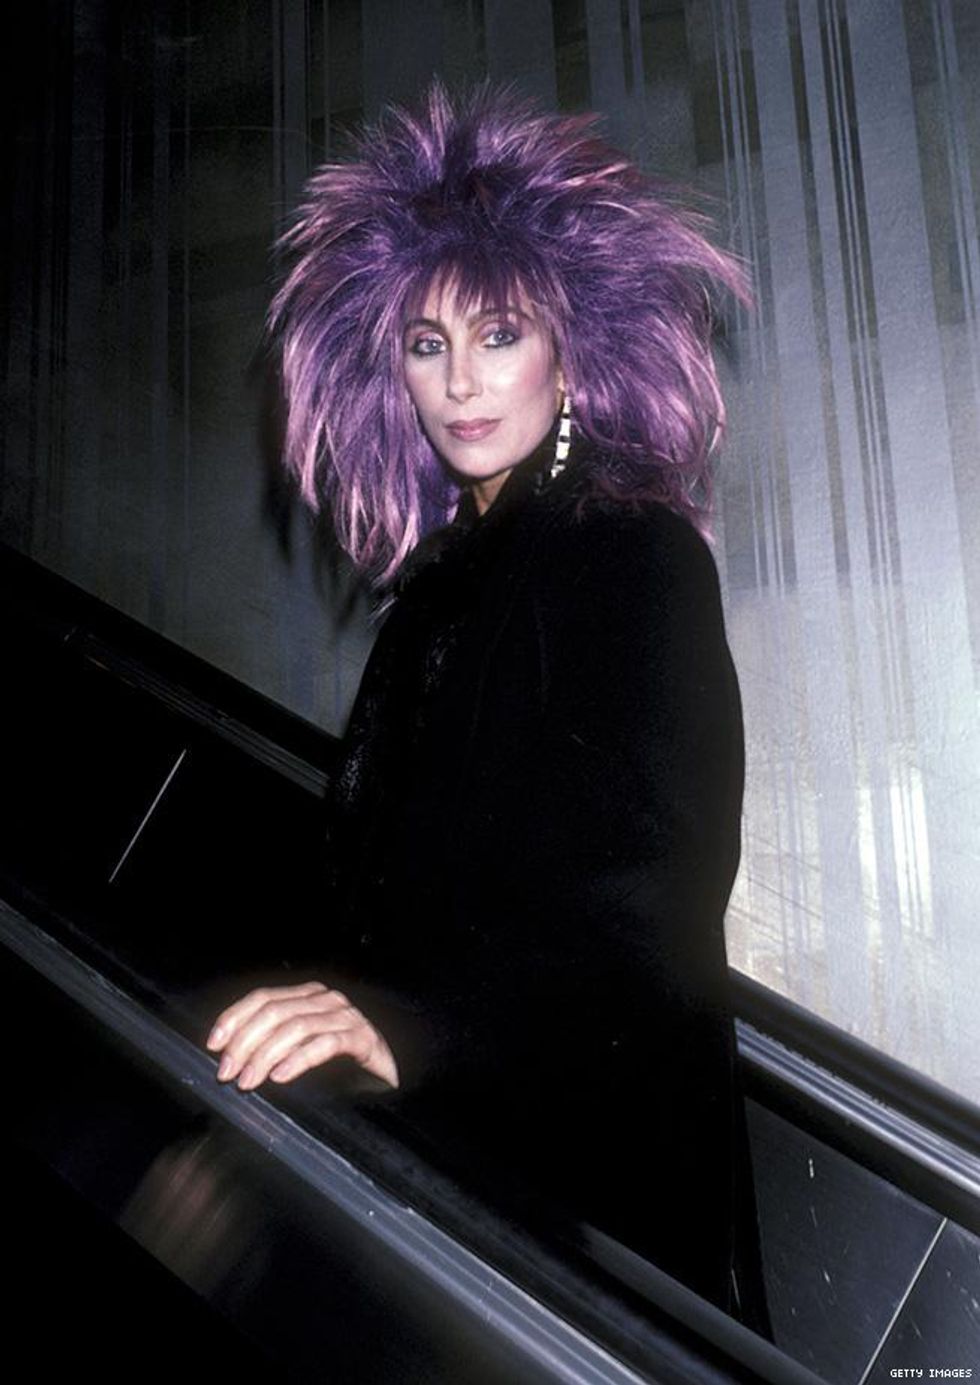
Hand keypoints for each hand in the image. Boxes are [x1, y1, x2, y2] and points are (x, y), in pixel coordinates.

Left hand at [205, 981, 398, 1090]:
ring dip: (264, 1056)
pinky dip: (297, 1060)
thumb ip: (273, 1042)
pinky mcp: (361, 1038)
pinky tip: (280, 1076)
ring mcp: (345, 1017)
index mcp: (307, 996)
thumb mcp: (300, 1046)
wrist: (387, 1074)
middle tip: (227, 1072)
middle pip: (274, 1012)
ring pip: (295, 1028)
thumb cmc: (339, 1062)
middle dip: (244, 1042)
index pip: (262, 998)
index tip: (214, 1044)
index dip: (234, 1018)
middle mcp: (325, 1000)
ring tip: (248, 1080)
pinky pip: (324, 1045)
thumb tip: (229, 1054)